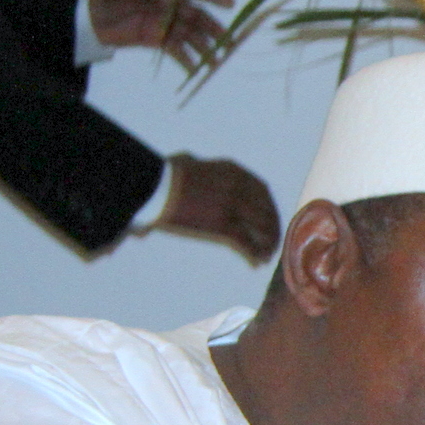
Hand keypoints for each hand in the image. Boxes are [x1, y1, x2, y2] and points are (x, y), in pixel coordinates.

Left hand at [88, 0, 233, 70]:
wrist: (88, 20)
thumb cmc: (109, 2)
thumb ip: (157, 4)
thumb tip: (181, 14)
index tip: (230, 3)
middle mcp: (166, 3)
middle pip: (195, 15)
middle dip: (213, 28)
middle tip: (229, 42)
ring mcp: (162, 21)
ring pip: (189, 34)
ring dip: (204, 47)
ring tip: (216, 62)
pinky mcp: (156, 38)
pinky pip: (176, 48)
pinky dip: (186, 58)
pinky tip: (195, 69)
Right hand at [154, 154, 279, 262]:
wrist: (153, 186)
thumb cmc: (163, 174)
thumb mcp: (186, 160)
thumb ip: (195, 162)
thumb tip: (189, 160)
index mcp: (233, 171)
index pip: (263, 192)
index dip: (270, 209)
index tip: (269, 220)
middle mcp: (239, 187)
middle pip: (267, 212)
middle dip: (271, 230)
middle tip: (270, 244)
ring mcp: (233, 206)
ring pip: (261, 229)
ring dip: (266, 245)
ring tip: (264, 257)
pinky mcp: (223, 225)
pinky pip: (246, 243)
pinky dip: (253, 255)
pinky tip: (254, 264)